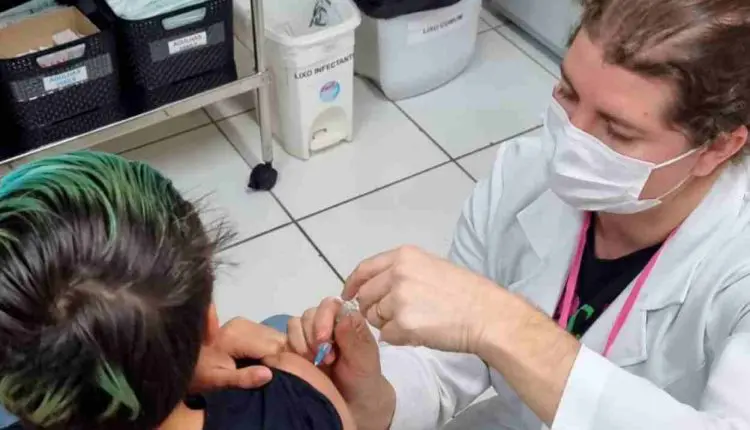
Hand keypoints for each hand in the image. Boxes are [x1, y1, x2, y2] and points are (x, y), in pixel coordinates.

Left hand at [190, 318, 286, 392]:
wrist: (178, 359)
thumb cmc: (199, 374)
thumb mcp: (219, 381)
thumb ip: (243, 378)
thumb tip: (268, 374)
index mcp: (235, 336)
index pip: (272, 348)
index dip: (277, 363)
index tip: (274, 377)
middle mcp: (242, 324)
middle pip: (275, 339)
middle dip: (278, 357)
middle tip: (269, 373)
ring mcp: (243, 322)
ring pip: (274, 335)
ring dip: (275, 352)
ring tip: (264, 367)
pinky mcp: (243, 324)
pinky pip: (267, 334)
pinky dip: (270, 347)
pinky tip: (261, 359)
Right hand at [287, 299, 395, 429]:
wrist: (351, 403)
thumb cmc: (362, 378)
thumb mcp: (364, 360)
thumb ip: (353, 339)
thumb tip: (342, 316)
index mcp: (346, 320)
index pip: (330, 305)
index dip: (324, 319)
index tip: (324, 341)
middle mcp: (326, 323)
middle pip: (309, 314)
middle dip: (312, 335)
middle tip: (324, 359)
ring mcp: (309, 335)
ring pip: (295, 324)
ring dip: (301, 343)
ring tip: (314, 363)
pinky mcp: (295, 348)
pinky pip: (285, 339)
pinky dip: (290, 350)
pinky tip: (302, 365)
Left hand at [344, 246, 501, 353]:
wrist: (487, 315)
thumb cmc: (466, 292)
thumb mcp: (431, 266)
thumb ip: (401, 272)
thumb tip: (375, 286)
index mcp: (404, 256)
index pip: (364, 270)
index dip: (353, 285)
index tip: (349, 295)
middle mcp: (397, 274)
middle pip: (365, 297)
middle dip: (374, 309)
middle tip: (396, 316)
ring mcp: (398, 300)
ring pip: (374, 318)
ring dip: (389, 324)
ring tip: (416, 322)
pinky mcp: (403, 325)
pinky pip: (387, 336)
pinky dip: (399, 338)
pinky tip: (420, 333)